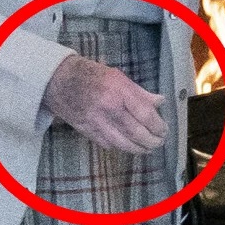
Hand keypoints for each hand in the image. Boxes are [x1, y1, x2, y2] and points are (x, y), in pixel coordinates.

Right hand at [40, 54, 166, 153]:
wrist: (60, 80)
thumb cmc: (92, 75)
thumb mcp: (118, 77)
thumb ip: (140, 92)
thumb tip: (160, 101)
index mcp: (119, 91)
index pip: (145, 114)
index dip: (158, 126)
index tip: (164, 129)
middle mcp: (109, 108)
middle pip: (137, 133)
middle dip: (152, 141)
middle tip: (159, 142)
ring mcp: (97, 122)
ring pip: (123, 144)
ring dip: (139, 149)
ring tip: (147, 148)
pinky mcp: (87, 131)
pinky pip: (108, 145)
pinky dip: (120, 147)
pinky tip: (128, 146)